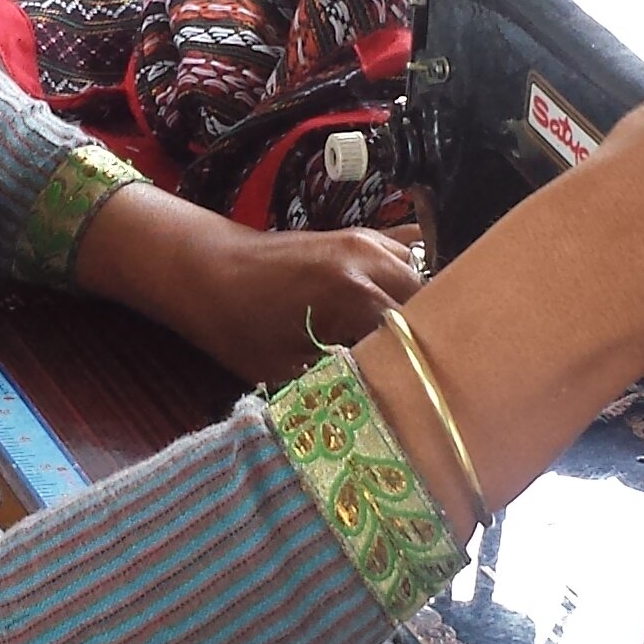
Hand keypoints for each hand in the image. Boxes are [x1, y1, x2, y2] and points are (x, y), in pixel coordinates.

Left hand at [72, 180, 418, 383]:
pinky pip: (412, 254)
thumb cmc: (238, 325)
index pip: (420, 336)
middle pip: (435, 306)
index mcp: (353, 294)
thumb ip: (344, 382)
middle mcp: (371, 260)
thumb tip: (388, 407)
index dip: (429, 372)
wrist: (207, 268)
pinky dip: (418, 282)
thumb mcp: (287, 370)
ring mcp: (371, 240)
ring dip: (430, 313)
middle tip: (434, 380)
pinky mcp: (364, 236)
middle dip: (437, 343)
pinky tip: (412, 312)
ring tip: (425, 350)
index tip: (433, 401)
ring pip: (429, 278)